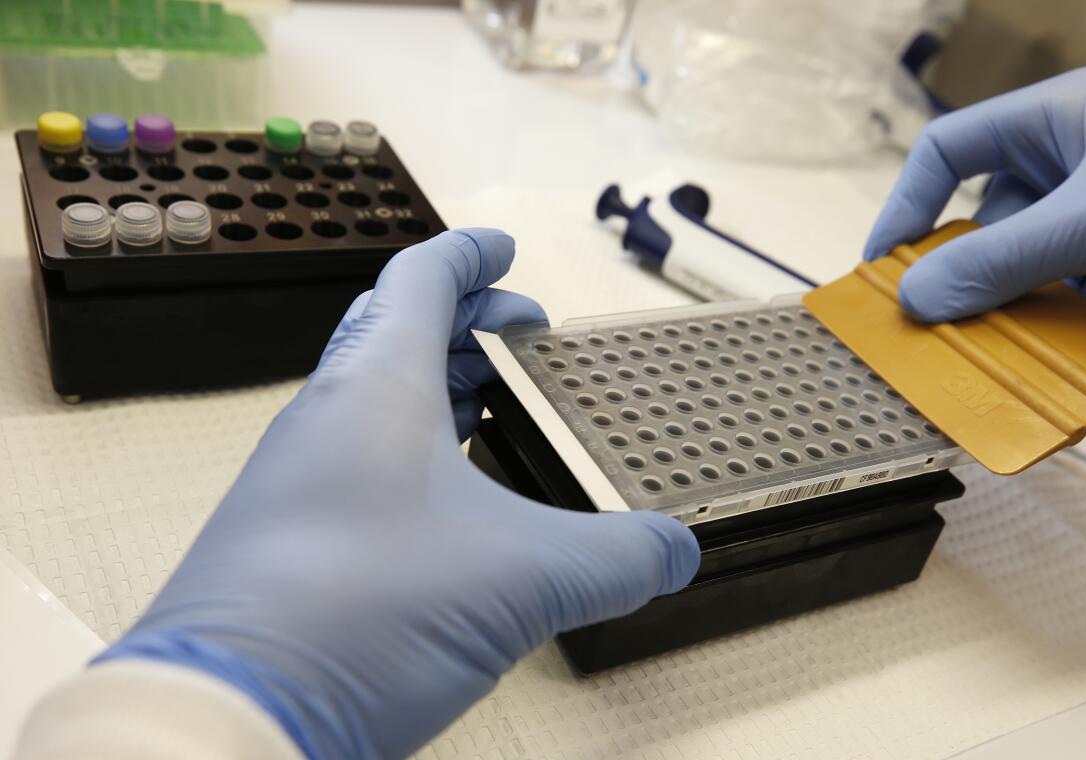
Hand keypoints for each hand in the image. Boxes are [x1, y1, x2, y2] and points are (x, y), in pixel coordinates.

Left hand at [96, 229, 700, 758]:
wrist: (231, 711)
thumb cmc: (373, 605)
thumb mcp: (526, 577)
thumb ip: (616, 558)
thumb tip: (681, 551)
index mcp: (377, 386)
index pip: (420, 280)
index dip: (469, 254)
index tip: (508, 247)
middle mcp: (326, 417)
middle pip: (393, 331)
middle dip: (464, 319)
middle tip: (524, 332)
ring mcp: (296, 479)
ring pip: (371, 399)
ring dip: (435, 385)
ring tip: (492, 403)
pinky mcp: (284, 540)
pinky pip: (354, 461)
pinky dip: (409, 451)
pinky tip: (447, 502)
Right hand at [864, 67, 1085, 325]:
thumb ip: (1005, 260)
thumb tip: (915, 299)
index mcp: (1057, 119)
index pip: (950, 151)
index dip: (907, 206)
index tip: (883, 268)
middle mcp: (1074, 158)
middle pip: (988, 220)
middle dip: (972, 278)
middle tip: (948, 330)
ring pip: (1031, 264)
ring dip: (1028, 308)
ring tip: (1027, 348)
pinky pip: (1077, 287)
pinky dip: (1078, 319)